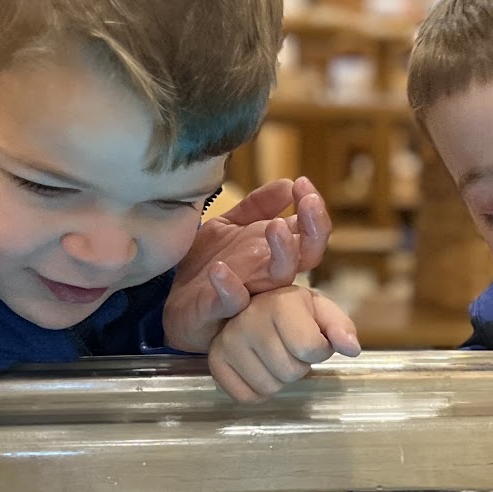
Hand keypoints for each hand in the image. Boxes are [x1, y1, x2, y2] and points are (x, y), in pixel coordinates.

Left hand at [162, 177, 331, 352]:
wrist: (177, 304)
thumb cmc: (210, 265)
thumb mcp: (231, 226)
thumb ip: (258, 205)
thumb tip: (289, 183)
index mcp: (275, 252)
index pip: (309, 232)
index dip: (313, 209)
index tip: (303, 182)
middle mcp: (270, 272)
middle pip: (309, 254)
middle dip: (315, 227)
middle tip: (309, 200)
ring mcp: (250, 292)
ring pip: (281, 277)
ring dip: (284, 252)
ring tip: (276, 226)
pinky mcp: (220, 309)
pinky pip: (232, 302)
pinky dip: (229, 288)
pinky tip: (219, 269)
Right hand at [208, 284, 360, 402]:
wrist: (256, 308)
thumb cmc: (295, 314)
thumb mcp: (323, 312)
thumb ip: (342, 329)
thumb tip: (352, 349)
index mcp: (280, 303)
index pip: (310, 349)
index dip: (318, 353)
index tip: (312, 339)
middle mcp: (248, 319)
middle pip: (290, 372)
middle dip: (298, 366)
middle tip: (289, 347)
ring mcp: (227, 341)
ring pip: (269, 388)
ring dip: (279, 379)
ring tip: (274, 355)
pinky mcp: (216, 361)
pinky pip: (246, 397)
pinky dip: (258, 391)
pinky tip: (259, 368)